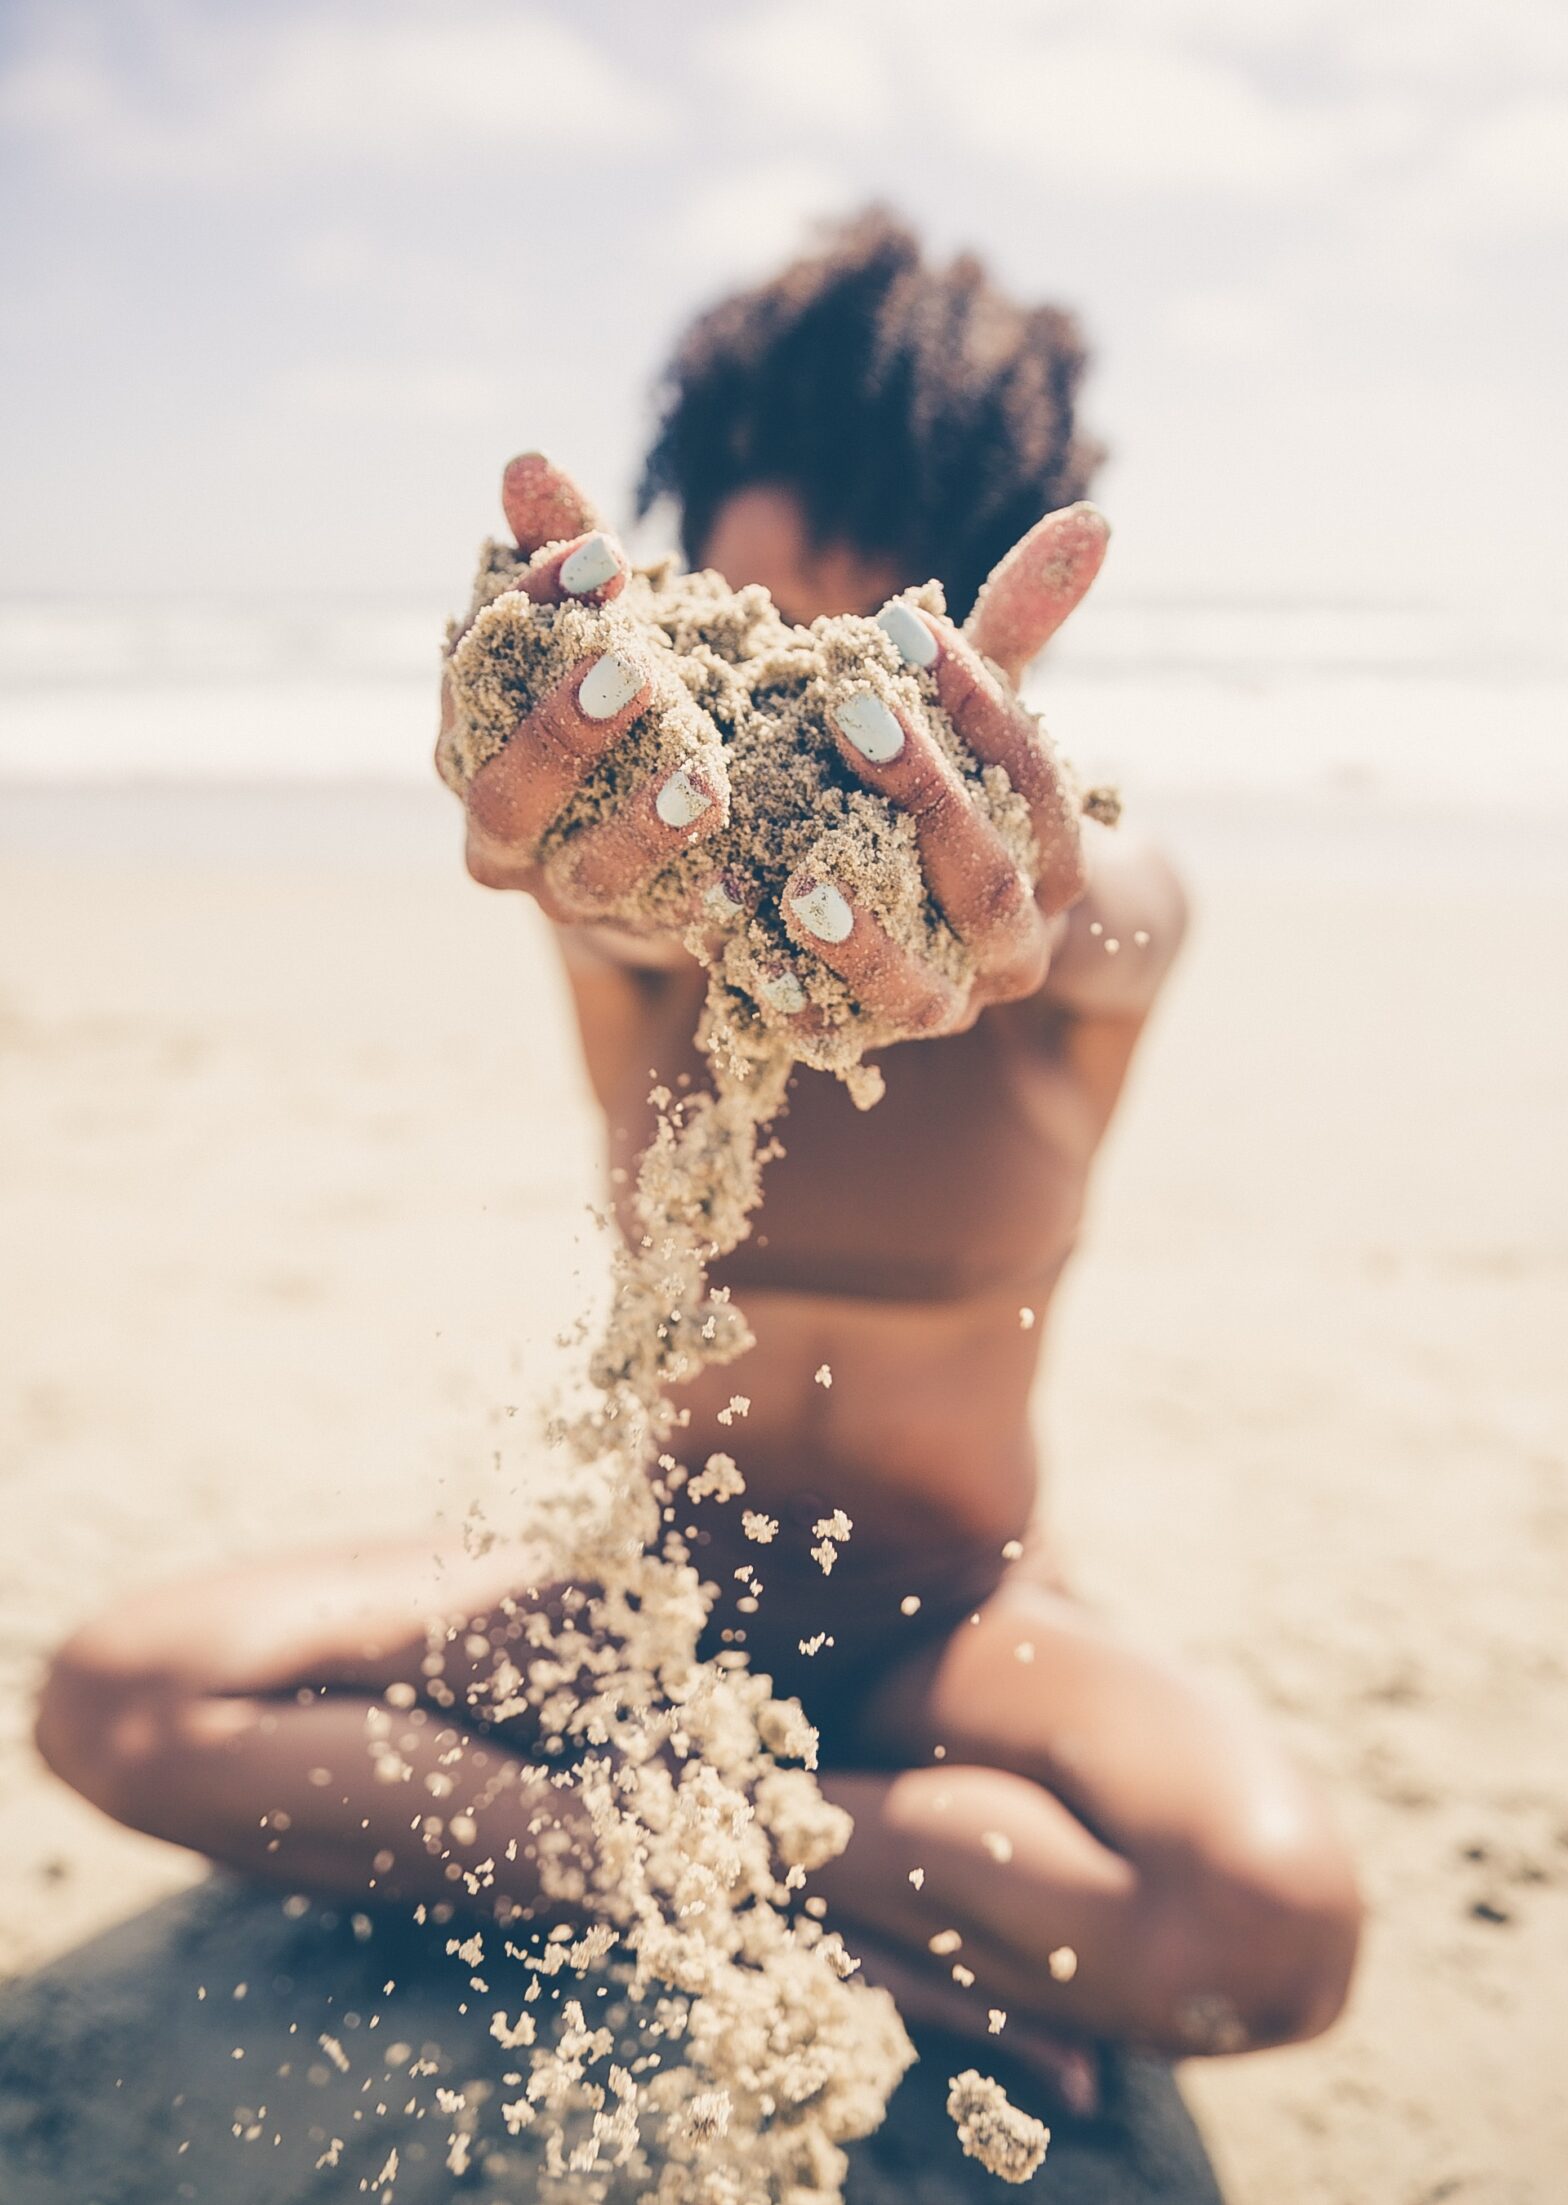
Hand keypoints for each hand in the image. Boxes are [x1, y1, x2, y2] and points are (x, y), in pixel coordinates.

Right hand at [443, 454, 727, 925]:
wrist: (664, 828)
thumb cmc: (625, 691)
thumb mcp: (602, 615)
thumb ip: (566, 544)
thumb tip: (526, 466)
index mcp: (468, 735)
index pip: (478, 673)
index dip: (533, 615)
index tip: (606, 557)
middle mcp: (498, 827)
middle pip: (506, 796)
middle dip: (565, 735)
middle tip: (634, 673)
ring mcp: (563, 891)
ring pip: (583, 874)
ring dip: (641, 828)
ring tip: (703, 780)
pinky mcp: (637, 934)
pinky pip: (666, 930)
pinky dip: (705, 905)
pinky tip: (749, 880)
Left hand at [778, 505, 1107, 1037]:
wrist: (921, 919)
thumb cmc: (941, 784)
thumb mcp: (966, 709)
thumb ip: (1016, 631)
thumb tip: (1095, 520)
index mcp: (1052, 858)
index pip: (1034, 777)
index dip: (980, 701)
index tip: (903, 621)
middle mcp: (1015, 944)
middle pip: (988, 881)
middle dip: (926, 794)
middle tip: (850, 709)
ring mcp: (948, 1004)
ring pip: (928, 987)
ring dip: (869, 938)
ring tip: (804, 879)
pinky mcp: (870, 1042)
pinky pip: (842, 1040)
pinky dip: (801, 1008)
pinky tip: (749, 964)